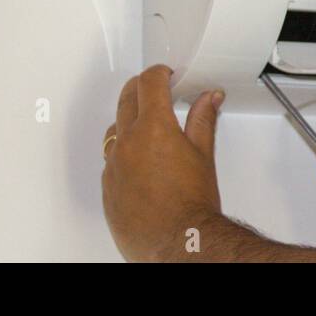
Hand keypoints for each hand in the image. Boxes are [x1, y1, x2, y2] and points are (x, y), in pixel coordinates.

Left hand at [101, 65, 224, 261]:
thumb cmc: (192, 204)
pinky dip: (123, 153)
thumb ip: (202, 120)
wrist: (177, 241)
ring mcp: (113, 165)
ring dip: (127, 120)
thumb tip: (208, 99)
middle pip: (126, 99)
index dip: (158, 73)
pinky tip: (140, 162)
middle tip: (153, 89)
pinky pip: (110, 160)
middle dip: (140, 88)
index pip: (149, 83)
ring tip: (146, 127)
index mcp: (153, 128)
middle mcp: (127, 143)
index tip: (166, 75)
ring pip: (113, 129)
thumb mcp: (203, 155)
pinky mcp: (107, 187)